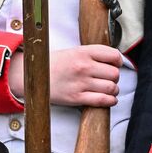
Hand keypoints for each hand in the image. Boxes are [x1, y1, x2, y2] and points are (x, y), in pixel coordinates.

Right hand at [7, 44, 122, 105]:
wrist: (33, 75)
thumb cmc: (55, 64)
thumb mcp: (74, 51)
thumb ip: (93, 54)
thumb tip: (115, 61)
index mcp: (83, 52)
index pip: (114, 55)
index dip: (118, 61)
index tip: (115, 65)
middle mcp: (84, 66)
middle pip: (115, 73)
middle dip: (115, 77)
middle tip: (109, 78)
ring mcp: (81, 83)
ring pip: (112, 87)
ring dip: (114, 90)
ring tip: (109, 89)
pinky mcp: (77, 98)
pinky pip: (103, 100)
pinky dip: (111, 101)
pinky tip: (108, 99)